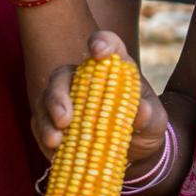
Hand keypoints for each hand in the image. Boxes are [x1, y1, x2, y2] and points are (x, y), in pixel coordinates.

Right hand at [34, 30, 167, 166]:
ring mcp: (65, 99)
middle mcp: (85, 78)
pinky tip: (54, 152)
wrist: (135, 151)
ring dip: (46, 120)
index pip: (107, 44)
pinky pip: (39, 125)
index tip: (99, 52)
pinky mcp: (52, 121)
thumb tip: (141, 111)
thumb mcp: (156, 124)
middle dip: (58, 95)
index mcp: (115, 68)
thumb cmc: (145, 127)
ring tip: (55, 141)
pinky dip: (44, 137)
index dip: (101, 42)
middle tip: (64, 119)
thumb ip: (151, 117)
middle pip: (63, 75)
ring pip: (45, 100)